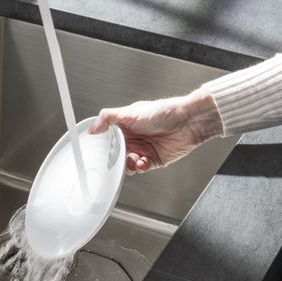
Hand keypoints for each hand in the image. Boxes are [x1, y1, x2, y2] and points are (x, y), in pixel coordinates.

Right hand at [89, 89, 222, 174]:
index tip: (101, 151)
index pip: (108, 139)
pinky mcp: (154, 160)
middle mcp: (134, 138)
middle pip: (117, 155)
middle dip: (116, 159)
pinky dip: (140, 167)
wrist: (188, 122)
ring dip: (128, 164)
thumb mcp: (130, 112)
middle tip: (118, 158)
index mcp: (125, 126)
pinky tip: (143, 162)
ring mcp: (143, 149)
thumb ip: (107, 118)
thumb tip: (92, 128)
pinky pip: (141, 168)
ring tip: (134, 159)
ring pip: (127, 164)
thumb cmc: (164, 112)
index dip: (104, 146)